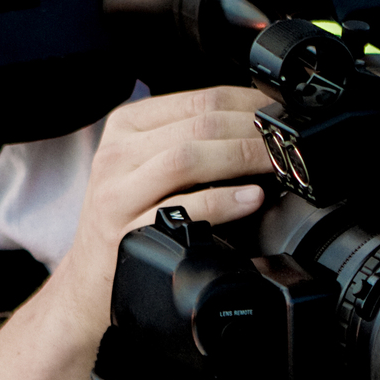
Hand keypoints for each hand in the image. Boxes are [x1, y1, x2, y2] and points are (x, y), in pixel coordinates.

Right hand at [47, 85, 277, 329]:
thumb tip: (261, 125)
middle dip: (253, 131)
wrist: (90, 280)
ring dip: (241, 157)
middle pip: (198, 126)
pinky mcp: (125, 232)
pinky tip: (250, 199)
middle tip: (289, 142)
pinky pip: (179, 209)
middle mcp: (117, 154)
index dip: (249, 103)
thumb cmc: (131, 217)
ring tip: (275, 165)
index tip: (281, 114)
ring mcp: (117, 193)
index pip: (200, 99)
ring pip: (186, 157)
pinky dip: (222, 201)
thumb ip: (195, 140)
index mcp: (128, 126)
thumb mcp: (151, 165)